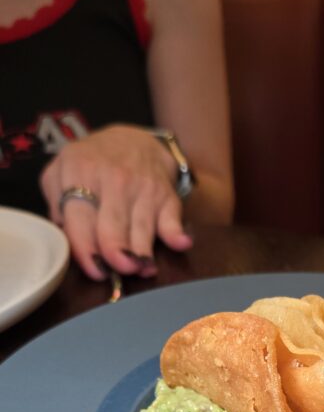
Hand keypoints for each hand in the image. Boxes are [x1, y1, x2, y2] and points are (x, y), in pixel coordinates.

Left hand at [40, 124, 192, 280]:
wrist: (133, 140)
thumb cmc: (92, 164)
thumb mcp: (61, 171)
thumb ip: (55, 203)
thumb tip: (66, 236)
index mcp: (80, 172)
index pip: (80, 219)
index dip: (86, 250)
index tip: (94, 270)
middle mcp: (112, 178)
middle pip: (112, 226)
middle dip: (117, 253)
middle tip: (119, 271)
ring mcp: (142, 186)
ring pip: (141, 228)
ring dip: (143, 253)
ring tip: (142, 269)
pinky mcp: (166, 194)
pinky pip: (172, 217)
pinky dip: (177, 232)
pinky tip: (180, 243)